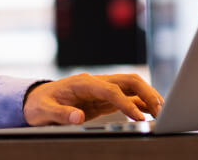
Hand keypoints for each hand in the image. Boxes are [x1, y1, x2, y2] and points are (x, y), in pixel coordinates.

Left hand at [23, 73, 162, 125]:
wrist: (34, 100)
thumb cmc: (39, 105)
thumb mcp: (44, 111)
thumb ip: (60, 114)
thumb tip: (77, 117)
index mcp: (82, 83)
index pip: (110, 89)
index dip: (126, 103)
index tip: (138, 117)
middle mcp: (95, 82)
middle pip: (127, 81)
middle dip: (146, 93)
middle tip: (162, 111)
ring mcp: (101, 89)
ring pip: (131, 87)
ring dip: (148, 97)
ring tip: (163, 113)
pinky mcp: (103, 98)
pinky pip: (127, 97)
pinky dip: (141, 103)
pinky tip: (152, 113)